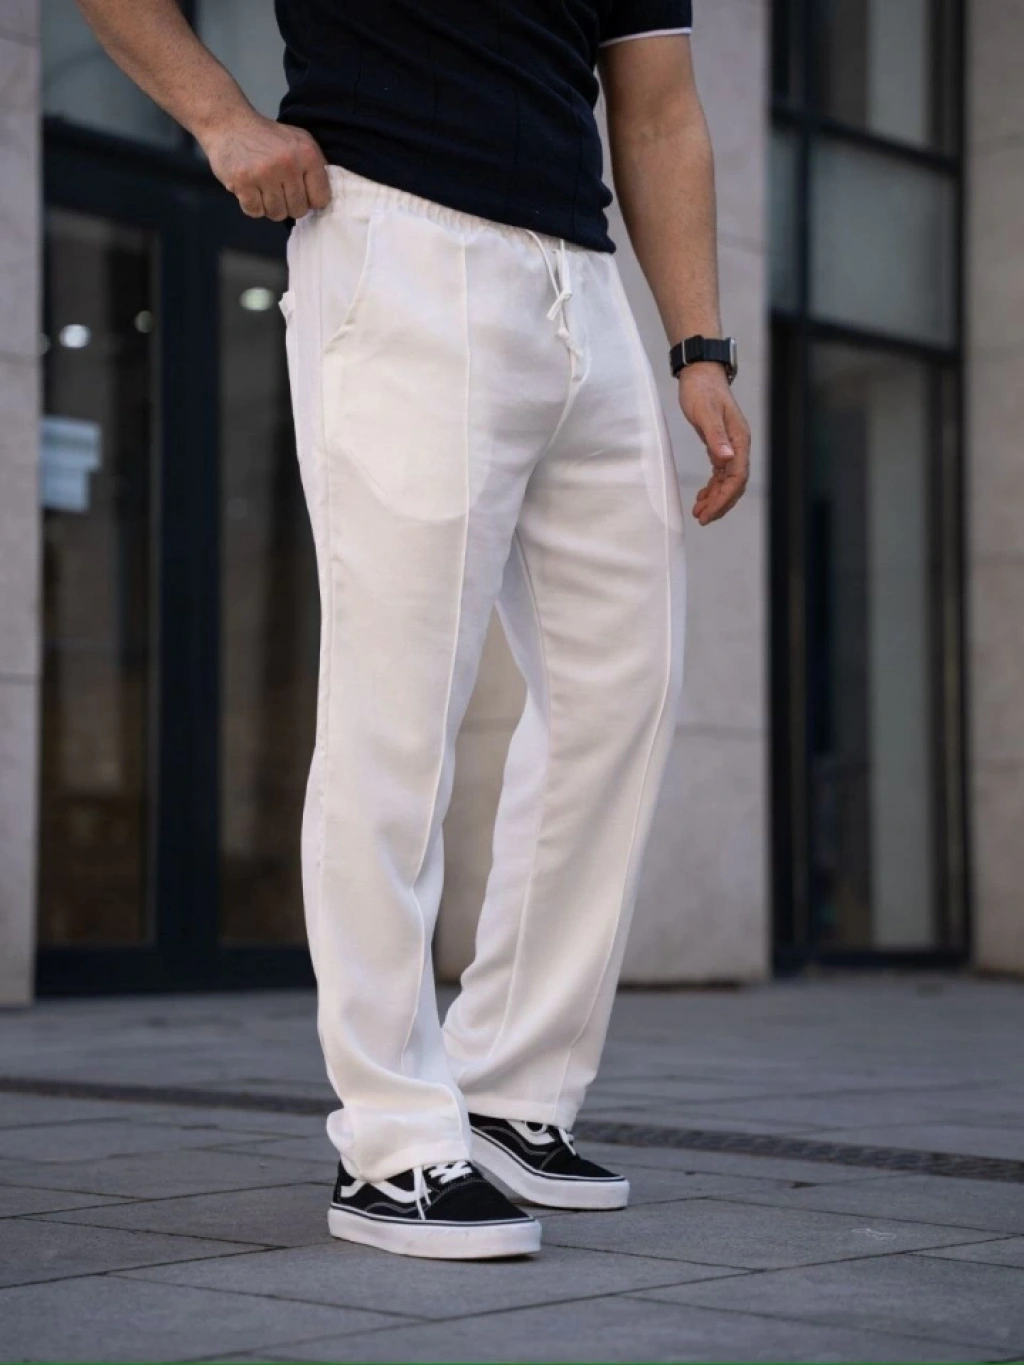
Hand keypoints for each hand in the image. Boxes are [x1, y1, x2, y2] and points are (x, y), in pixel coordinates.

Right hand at [200, 111, 331, 220]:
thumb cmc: (267, 137)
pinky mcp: (243, 181)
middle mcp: (288, 163)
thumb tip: (326, 197)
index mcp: (307, 153)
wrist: (228, 122)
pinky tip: (249, 188)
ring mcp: (265, 173)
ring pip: (277, 214)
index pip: (321, 199)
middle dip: (288, 204)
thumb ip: (315, 166)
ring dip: (269, 206)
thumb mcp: (299, 141)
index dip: (310, 199)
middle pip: (299, 210)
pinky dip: (252, 205)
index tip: (299, 191)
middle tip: (277, 188)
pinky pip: (255, 212)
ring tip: (263, 187)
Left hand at [679, 364, 750, 525]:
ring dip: (715, 498)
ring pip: (727, 481)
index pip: (736, 477)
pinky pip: (720, 474)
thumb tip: (726, 459)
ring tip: (699, 513)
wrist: (700, 374)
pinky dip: (712, 487)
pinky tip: (701, 497)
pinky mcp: (720, 446)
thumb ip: (716, 437)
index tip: (708, 513)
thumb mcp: (705, 413)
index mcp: (739, 440)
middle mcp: (738, 445)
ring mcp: (731, 446)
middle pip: (734, 484)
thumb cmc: (702, 391)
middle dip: (720, 504)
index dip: (723, 498)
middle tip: (702, 519)